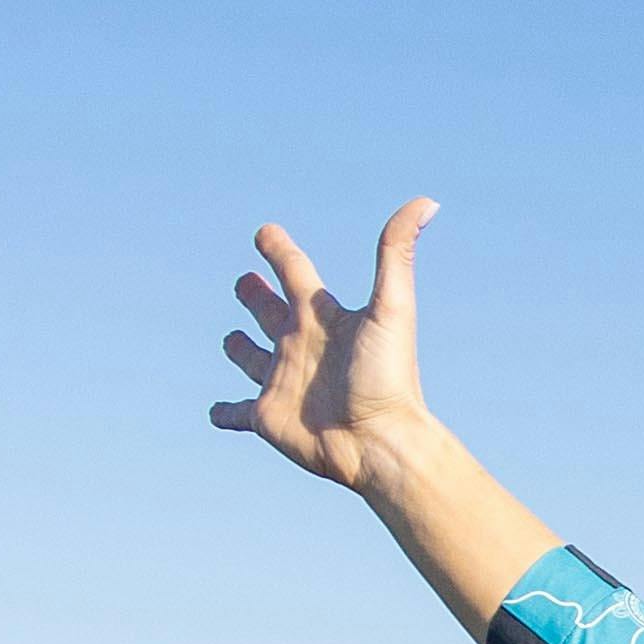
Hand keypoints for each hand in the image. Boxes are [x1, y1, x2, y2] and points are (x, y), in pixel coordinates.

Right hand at [213, 200, 478, 500]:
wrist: (381, 442)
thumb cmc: (388, 376)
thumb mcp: (392, 308)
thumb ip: (396, 252)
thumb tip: (428, 201)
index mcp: (322, 315)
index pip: (295, 270)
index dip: (279, 249)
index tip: (265, 233)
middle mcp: (300, 344)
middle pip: (270, 311)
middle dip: (255, 296)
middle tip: (244, 283)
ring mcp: (281, 381)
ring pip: (252, 360)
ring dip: (239, 349)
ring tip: (231, 340)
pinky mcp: (267, 417)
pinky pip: (237, 413)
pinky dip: (224, 413)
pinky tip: (215, 413)